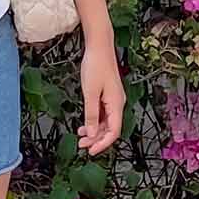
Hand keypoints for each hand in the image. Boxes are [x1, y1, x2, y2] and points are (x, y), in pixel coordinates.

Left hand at [77, 41, 123, 155]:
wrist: (99, 46)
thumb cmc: (96, 66)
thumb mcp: (90, 93)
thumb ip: (91, 114)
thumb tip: (92, 134)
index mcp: (117, 104)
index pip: (113, 132)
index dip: (103, 144)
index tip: (91, 151)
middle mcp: (118, 103)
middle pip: (111, 129)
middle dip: (97, 139)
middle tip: (82, 145)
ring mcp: (113, 99)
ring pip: (107, 122)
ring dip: (95, 131)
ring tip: (81, 136)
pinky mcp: (108, 94)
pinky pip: (104, 113)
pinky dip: (95, 121)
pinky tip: (85, 124)